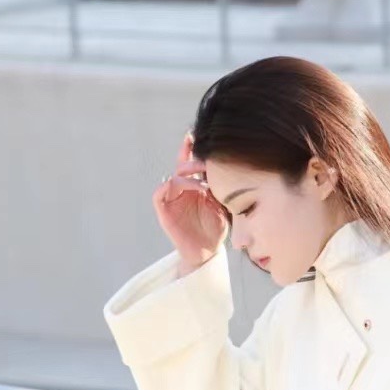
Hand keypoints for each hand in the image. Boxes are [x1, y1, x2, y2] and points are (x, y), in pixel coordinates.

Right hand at [152, 131, 227, 265]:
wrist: (206, 252)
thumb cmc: (216, 230)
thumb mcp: (223, 205)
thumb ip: (222, 188)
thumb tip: (229, 168)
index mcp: (195, 186)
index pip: (192, 163)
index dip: (192, 149)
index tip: (199, 137)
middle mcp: (182, 190)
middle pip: (181, 166)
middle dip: (192, 161)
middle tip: (204, 162)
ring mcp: (172, 199)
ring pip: (173, 178)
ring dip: (187, 178)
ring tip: (203, 187)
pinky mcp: (164, 211)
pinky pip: (159, 193)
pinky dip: (168, 187)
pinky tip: (185, 188)